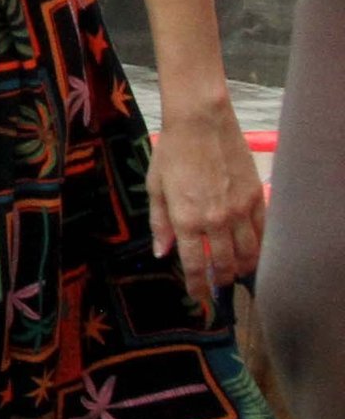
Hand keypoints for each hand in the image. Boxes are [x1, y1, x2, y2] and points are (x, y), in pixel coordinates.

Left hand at [152, 94, 268, 309]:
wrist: (201, 124)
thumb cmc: (172, 154)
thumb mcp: (155, 189)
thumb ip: (159, 223)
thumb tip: (162, 253)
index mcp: (186, 219)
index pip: (195, 264)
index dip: (197, 284)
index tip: (197, 295)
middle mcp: (215, 219)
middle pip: (224, 263)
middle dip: (221, 280)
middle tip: (218, 286)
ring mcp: (240, 209)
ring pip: (248, 251)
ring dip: (242, 267)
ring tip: (236, 273)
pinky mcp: (256, 197)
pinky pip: (262, 231)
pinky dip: (259, 245)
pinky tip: (252, 251)